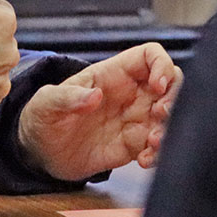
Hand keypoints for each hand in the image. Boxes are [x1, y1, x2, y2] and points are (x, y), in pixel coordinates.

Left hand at [17, 42, 182, 180]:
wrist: (41, 152)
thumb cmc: (42, 117)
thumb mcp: (46, 103)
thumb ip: (67, 98)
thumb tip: (94, 95)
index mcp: (111, 75)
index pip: (149, 56)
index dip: (161, 65)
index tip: (158, 86)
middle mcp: (129, 94)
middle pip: (172, 83)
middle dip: (175, 98)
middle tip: (160, 115)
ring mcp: (134, 119)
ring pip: (171, 115)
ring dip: (170, 129)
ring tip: (151, 144)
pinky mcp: (135, 145)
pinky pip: (160, 145)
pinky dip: (159, 153)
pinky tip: (142, 161)